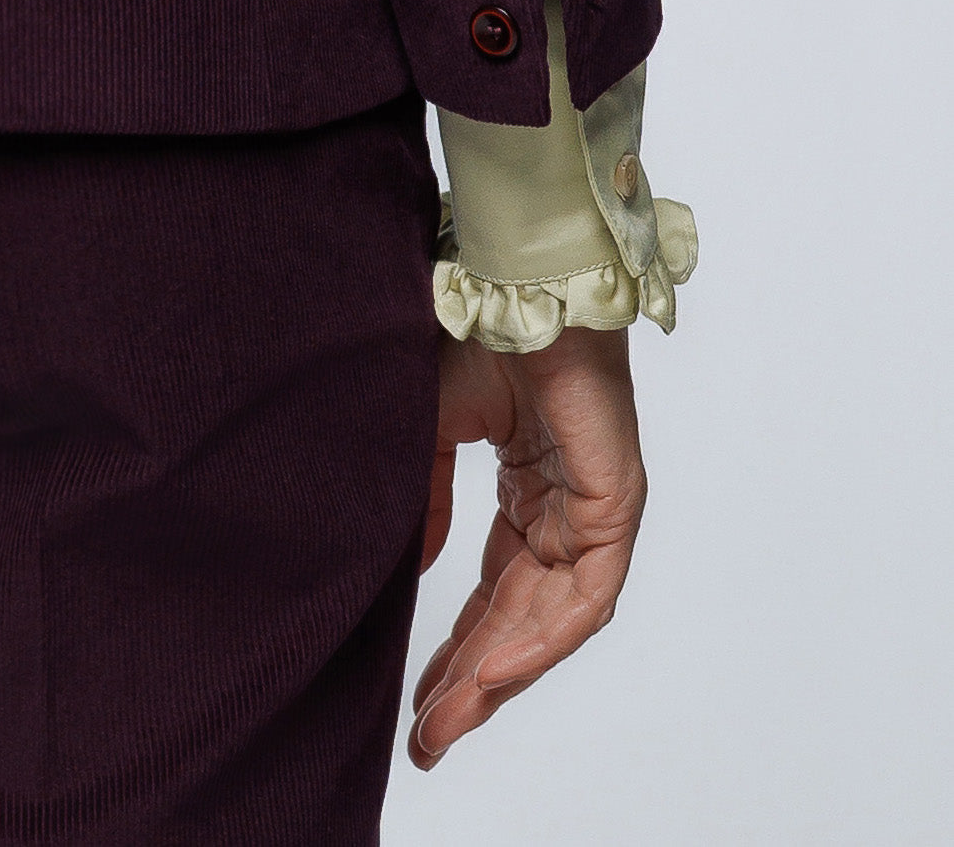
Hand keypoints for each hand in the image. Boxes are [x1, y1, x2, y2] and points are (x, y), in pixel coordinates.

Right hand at [409, 323, 646, 770]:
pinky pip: (587, 596)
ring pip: (555, 619)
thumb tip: (410, 573)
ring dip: (502, 674)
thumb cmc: (478, 340)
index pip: (496, 589)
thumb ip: (426, 503)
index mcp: (528, 490)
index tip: (420, 703)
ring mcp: (595, 507)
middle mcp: (564, 507)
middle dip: (474, 678)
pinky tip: (494, 673)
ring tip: (450, 720)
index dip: (458, 646)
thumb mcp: (432, 434)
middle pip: (521, 616)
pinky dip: (543, 640)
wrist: (515, 289)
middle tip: (430, 737)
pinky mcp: (617, 502)